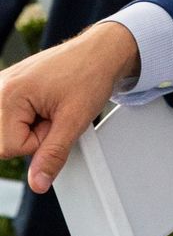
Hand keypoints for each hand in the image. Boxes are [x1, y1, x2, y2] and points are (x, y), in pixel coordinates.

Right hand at [0, 22, 140, 192]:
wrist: (101, 52)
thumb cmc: (89, 74)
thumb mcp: (74, 120)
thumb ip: (52, 155)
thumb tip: (38, 184)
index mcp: (8, 94)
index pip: (8, 149)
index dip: (38, 143)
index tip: (55, 122)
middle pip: (4, 141)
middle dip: (32, 135)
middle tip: (54, 113)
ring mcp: (2, 85)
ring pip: (7, 131)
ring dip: (31, 126)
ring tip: (51, 107)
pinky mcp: (8, 87)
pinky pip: (12, 118)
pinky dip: (29, 117)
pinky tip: (45, 104)